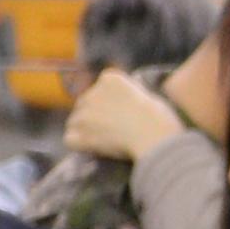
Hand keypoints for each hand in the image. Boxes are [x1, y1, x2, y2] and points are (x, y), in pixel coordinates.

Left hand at [62, 64, 199, 164]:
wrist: (154, 136)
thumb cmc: (159, 117)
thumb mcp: (147, 95)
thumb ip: (129, 95)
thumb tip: (125, 102)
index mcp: (110, 79)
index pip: (100, 88)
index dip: (108, 102)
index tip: (119, 113)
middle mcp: (92, 92)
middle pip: (84, 104)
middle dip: (93, 115)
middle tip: (109, 129)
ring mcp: (83, 113)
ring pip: (74, 122)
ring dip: (85, 131)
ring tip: (101, 142)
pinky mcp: (80, 133)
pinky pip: (70, 139)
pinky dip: (78, 145)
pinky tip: (91, 150)